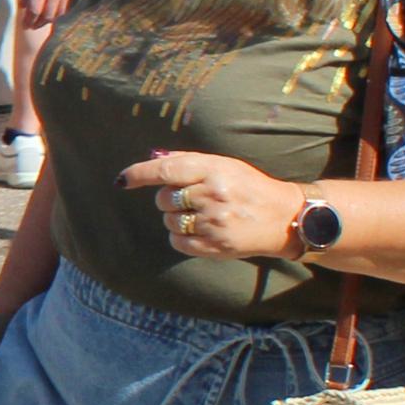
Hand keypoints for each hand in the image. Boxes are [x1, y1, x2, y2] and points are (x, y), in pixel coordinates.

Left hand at [17, 0, 96, 34]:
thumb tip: (24, 5)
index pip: (34, 11)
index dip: (29, 20)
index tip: (24, 25)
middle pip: (47, 16)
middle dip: (38, 24)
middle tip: (32, 26)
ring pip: (60, 14)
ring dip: (51, 21)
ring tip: (44, 22)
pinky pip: (69, 7)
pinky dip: (63, 13)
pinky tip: (58, 14)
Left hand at [122, 151, 308, 262]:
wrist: (282, 217)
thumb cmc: (247, 187)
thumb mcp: (224, 165)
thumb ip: (187, 161)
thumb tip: (152, 157)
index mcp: (214, 170)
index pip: (166, 170)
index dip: (140, 174)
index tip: (123, 180)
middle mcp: (213, 195)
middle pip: (163, 198)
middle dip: (170, 198)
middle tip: (193, 198)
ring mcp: (214, 223)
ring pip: (168, 221)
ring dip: (176, 218)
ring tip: (202, 214)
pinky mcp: (214, 246)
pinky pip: (176, 241)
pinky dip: (181, 237)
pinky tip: (201, 230)